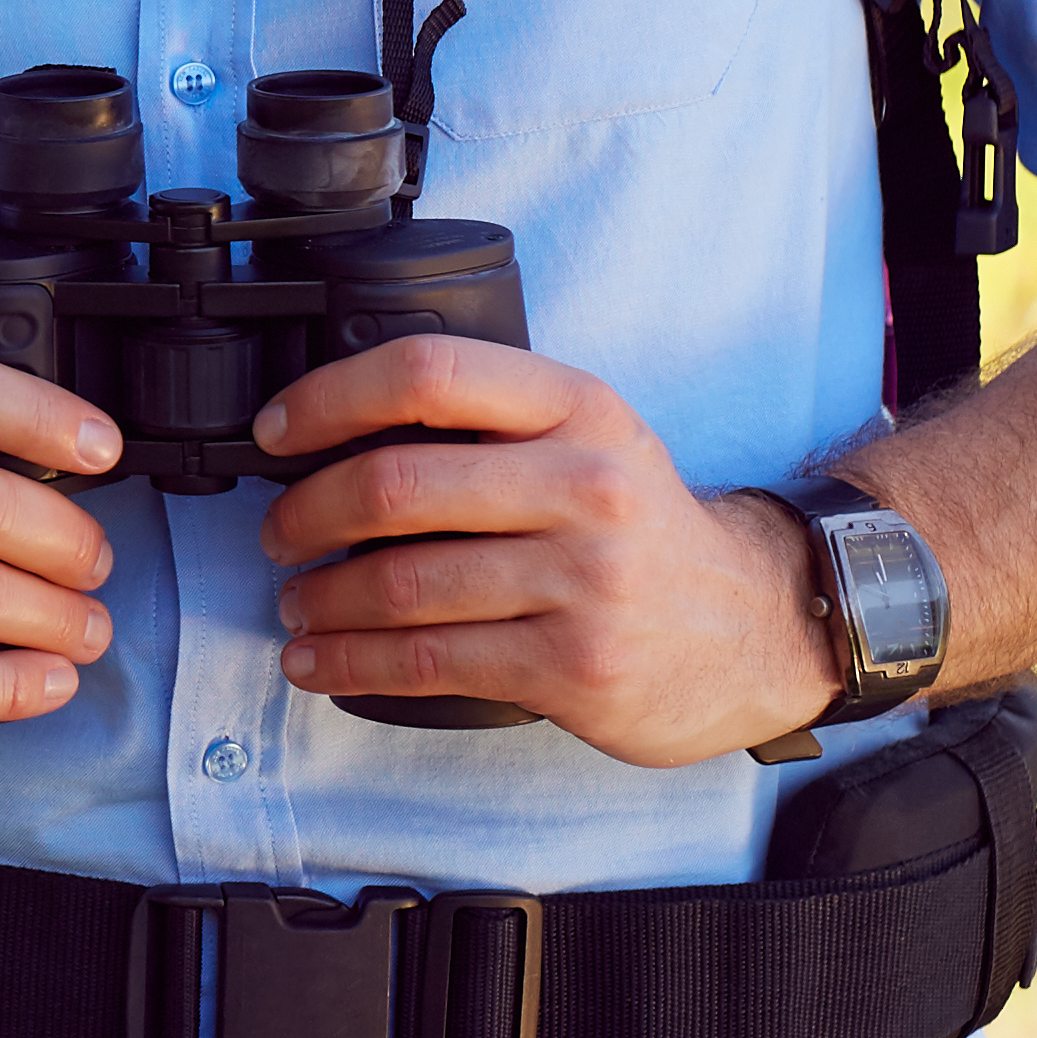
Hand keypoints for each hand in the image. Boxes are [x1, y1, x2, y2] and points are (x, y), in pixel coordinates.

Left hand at [250, 341, 832, 766]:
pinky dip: (352, 664)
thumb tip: (338, 432)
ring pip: (401, 585)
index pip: (427, 373)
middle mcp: (585, 485)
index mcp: (578, 407)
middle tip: (279, 534)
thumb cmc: (644, 528)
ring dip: (321, 600)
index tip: (277, 432)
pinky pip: (430, 662)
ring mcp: (584, 580)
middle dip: (305, 514)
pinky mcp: (574, 664)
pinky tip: (320, 662)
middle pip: (394, 486)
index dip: (329, 398)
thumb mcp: (592, 438)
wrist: (759, 624)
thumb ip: (493, 422)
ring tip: (297, 604)